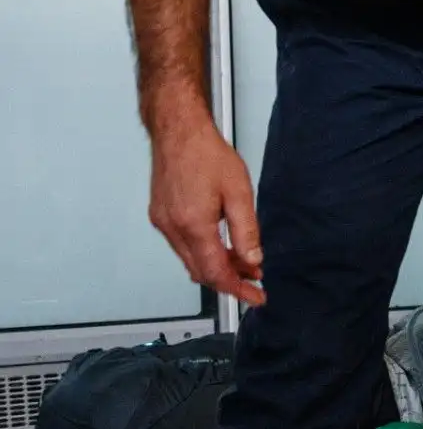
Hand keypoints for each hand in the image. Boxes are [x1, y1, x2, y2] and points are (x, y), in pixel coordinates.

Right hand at [148, 118, 264, 305]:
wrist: (178, 130)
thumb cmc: (206, 153)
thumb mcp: (239, 192)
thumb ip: (247, 231)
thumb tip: (254, 260)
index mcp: (193, 224)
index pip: (216, 272)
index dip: (238, 290)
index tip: (257, 297)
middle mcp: (172, 227)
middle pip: (201, 272)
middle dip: (230, 281)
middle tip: (255, 281)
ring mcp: (163, 222)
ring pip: (191, 261)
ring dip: (217, 267)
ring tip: (244, 264)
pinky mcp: (159, 216)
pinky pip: (182, 247)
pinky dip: (203, 253)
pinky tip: (222, 247)